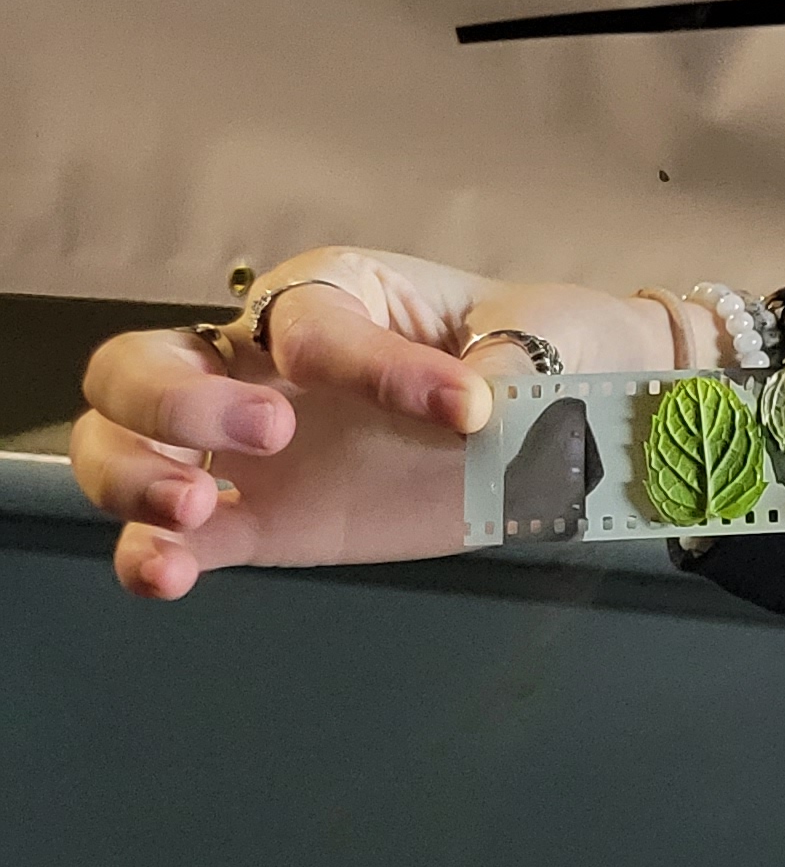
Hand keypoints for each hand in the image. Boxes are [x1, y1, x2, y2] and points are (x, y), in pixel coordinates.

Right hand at [71, 247, 673, 597]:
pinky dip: (155, 556)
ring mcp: (249, 448)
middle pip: (143, 363)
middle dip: (177, 396)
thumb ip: (515, 359)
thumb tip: (492, 393)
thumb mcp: (550, 330)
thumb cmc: (551, 343)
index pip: (311, 319)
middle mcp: (262, 362)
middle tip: (275, 431)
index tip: (465, 407)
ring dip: (133, 475)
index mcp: (332, 292)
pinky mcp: (263, 519)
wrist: (577, 411)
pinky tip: (167, 575)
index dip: (375, 363)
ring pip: (125, 445)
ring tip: (198, 505)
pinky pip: (179, 538)